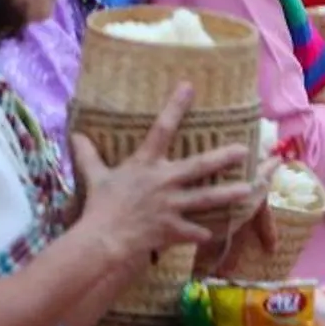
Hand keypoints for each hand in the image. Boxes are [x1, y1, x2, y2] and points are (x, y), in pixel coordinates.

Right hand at [73, 86, 257, 262]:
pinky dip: (203, 233)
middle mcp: (163, 181)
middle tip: (244, 149)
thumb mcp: (94, 176)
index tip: (189, 86)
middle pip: (199, 166)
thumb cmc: (99, 206)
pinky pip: (193, 231)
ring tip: (249, 189)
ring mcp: (171, 206)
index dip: (175, 106)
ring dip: (228, 193)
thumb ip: (88, 155)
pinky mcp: (172, 228)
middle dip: (223, 157)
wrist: (103, 239)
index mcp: (145, 164)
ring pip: (206, 198)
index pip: (161, 128)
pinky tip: (216, 232)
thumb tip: (74, 134)